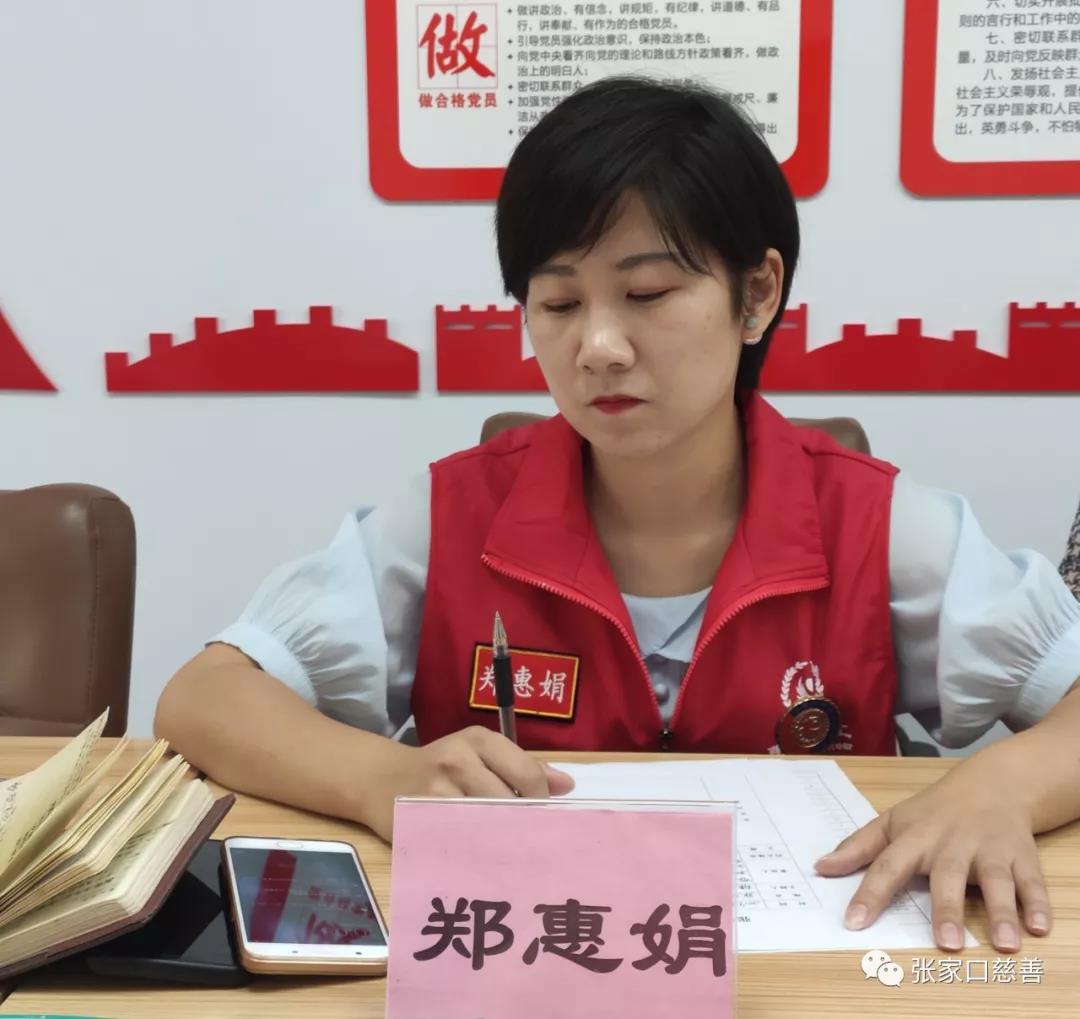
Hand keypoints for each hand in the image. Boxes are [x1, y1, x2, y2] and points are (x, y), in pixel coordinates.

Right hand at [360, 725, 574, 840]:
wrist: (380, 778)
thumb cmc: (441, 767)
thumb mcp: (480, 753)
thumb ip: (523, 767)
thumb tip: (566, 786)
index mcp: (478, 740)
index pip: (527, 774)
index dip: (540, 801)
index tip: (538, 814)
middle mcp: (457, 761)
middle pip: (510, 802)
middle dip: (522, 824)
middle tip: (526, 839)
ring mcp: (436, 793)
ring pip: (488, 825)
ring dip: (501, 841)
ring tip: (506, 849)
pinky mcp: (420, 822)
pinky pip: (461, 843)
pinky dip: (475, 852)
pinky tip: (480, 856)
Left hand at [814, 755, 1050, 952]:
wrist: (992, 783)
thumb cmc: (934, 812)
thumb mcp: (892, 823)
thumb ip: (857, 848)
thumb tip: (819, 868)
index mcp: (915, 838)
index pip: (887, 866)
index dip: (869, 894)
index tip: (853, 922)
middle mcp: (952, 843)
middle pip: (948, 876)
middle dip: (948, 909)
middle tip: (947, 944)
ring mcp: (989, 849)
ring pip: (995, 880)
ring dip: (1000, 911)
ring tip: (1004, 944)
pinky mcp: (1022, 855)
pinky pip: (1031, 881)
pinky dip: (1037, 903)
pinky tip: (1039, 927)